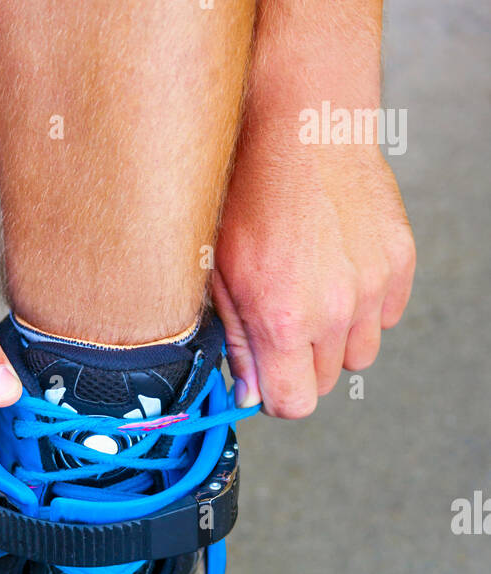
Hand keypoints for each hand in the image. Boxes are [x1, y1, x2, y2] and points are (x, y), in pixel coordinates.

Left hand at [213, 133, 415, 418]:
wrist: (301, 125)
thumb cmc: (248, 191)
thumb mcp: (218, 272)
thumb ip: (236, 341)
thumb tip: (248, 394)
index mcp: (283, 320)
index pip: (294, 404)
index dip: (276, 395)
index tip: (266, 376)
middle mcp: (334, 311)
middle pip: (324, 381)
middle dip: (300, 363)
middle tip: (282, 321)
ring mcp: (372, 286)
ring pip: (359, 353)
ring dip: (335, 338)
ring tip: (312, 294)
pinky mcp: (398, 261)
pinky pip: (387, 314)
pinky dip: (366, 305)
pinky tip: (339, 271)